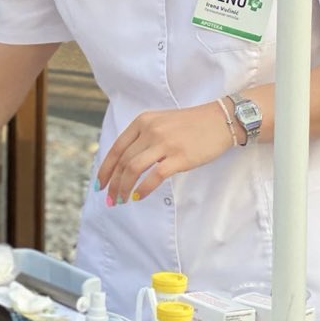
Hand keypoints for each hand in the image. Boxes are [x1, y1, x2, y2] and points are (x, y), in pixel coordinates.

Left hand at [95, 102, 235, 205]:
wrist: (219, 120)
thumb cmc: (190, 125)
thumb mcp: (161, 122)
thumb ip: (143, 137)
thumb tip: (125, 163)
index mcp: (142, 121)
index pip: (116, 148)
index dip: (105, 169)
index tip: (100, 184)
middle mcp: (150, 130)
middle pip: (123, 161)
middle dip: (113, 183)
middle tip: (111, 199)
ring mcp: (164, 143)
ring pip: (133, 169)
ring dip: (124, 188)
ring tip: (122, 200)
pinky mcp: (179, 157)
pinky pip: (154, 176)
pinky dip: (143, 189)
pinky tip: (139, 196)